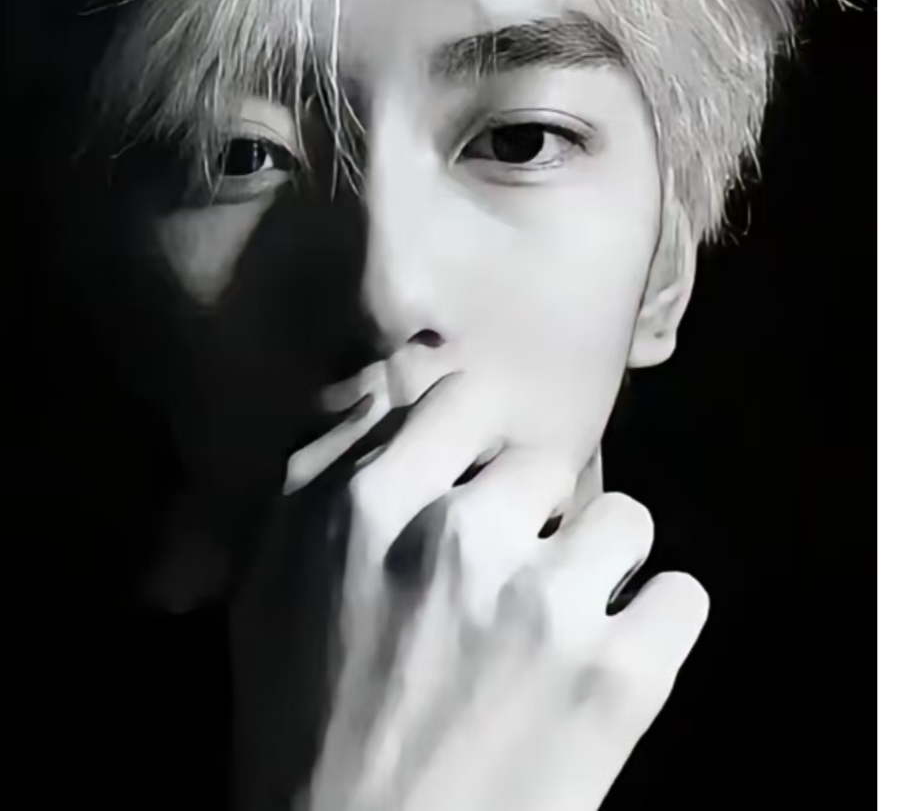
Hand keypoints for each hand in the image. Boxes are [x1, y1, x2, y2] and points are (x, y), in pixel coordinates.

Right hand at [294, 372, 708, 810]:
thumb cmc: (303, 720)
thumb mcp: (271, 580)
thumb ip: (321, 472)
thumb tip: (385, 394)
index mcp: (371, 505)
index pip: (468, 398)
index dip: (478, 440)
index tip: (477, 481)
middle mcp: (461, 537)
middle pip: (548, 462)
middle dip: (534, 511)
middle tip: (511, 569)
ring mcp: (547, 605)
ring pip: (626, 520)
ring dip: (598, 563)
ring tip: (563, 615)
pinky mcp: (619, 678)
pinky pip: (682, 596)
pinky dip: (653, 625)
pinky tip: (611, 657)